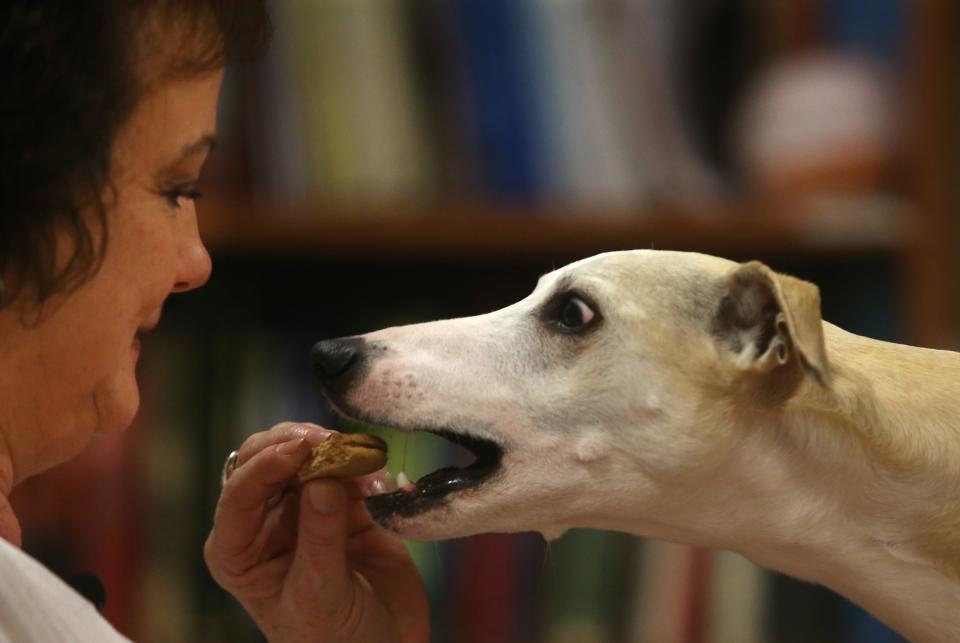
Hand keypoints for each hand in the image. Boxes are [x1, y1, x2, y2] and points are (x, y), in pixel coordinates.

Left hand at [204, 422, 428, 642]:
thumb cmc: (337, 641)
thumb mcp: (322, 596)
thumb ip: (321, 536)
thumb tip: (322, 478)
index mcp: (240, 550)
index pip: (239, 493)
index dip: (266, 465)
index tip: (302, 449)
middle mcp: (265, 522)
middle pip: (265, 458)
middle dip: (296, 443)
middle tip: (333, 443)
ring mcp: (304, 509)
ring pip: (305, 454)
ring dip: (332, 448)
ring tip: (363, 462)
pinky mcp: (343, 503)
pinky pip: (345, 466)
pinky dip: (360, 462)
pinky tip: (377, 478)